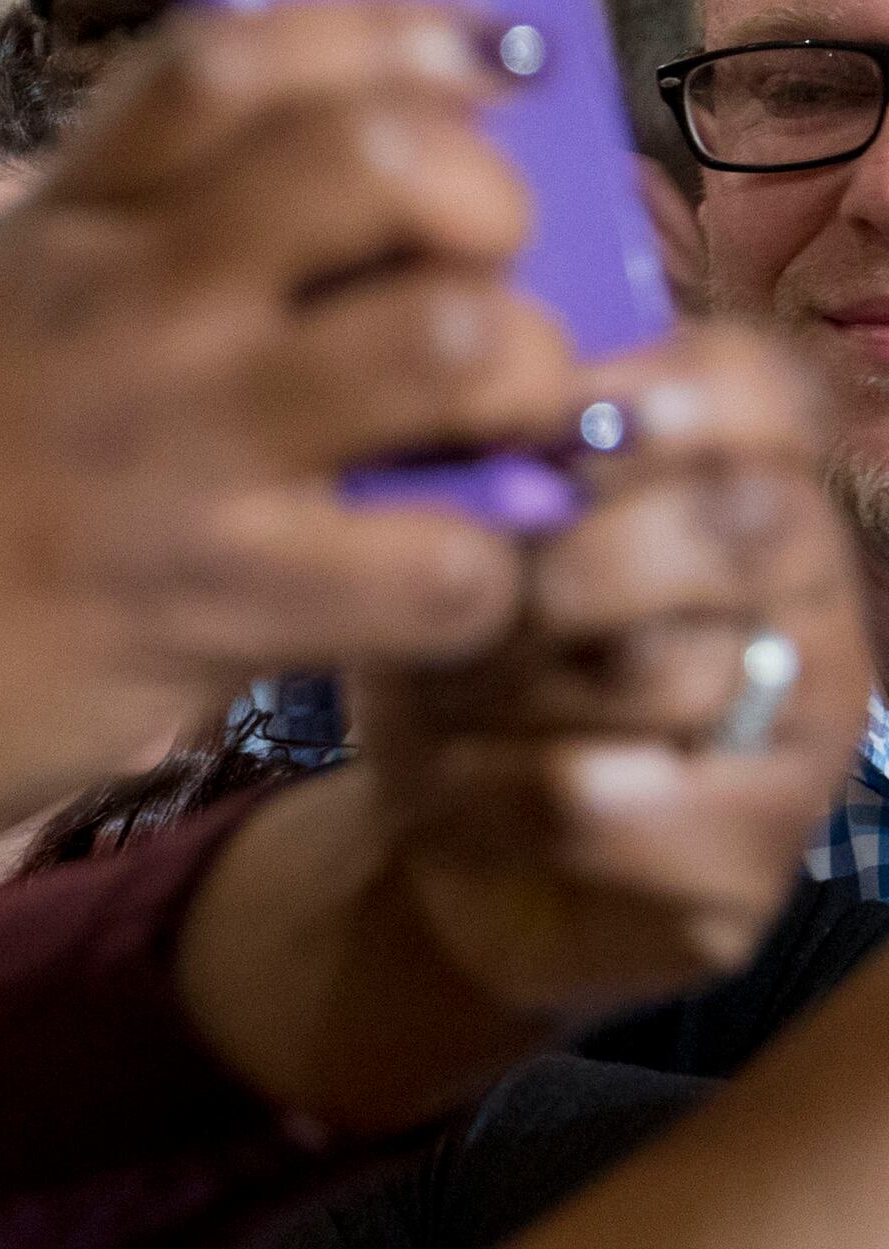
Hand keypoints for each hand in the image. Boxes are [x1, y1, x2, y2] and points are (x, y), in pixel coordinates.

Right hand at [0, 0, 571, 992]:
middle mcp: (113, 316)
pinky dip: (482, 572)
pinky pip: (442, 562)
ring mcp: (163, 455)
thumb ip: (107, 247)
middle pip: (378, 162)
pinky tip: (432, 578)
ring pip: (453, 343)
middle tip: (481, 278)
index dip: (391, 30)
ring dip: (524, 380)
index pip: (234, 55)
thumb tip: (293, 190)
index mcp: (51, 231)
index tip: (482, 52)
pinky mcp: (206, 605)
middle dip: (489, 204)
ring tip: (492, 432)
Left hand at [175, 322, 862, 1133]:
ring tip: (442, 702)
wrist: (447, 846)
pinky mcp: (750, 862)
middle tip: (466, 593)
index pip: (760, 386)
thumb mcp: (434, 533)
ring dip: (502, 686)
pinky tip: (455, 791)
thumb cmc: (453, 653)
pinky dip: (485, 794)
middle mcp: (813, 595)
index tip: (524, 427)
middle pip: (742, 521)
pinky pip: (600, 798)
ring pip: (663, 670)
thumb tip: (448, 389)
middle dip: (566, 555)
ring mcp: (804, 734)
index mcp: (750, 481)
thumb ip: (465, 453)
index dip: (646, 392)